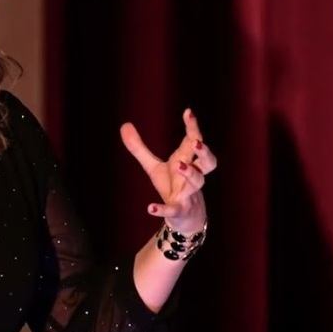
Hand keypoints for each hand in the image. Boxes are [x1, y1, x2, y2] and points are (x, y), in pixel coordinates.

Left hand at [121, 108, 217, 234]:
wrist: (185, 219)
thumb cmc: (173, 187)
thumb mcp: (153, 167)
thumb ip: (139, 148)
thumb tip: (124, 125)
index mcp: (187, 162)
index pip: (194, 141)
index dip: (193, 127)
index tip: (188, 112)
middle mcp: (193, 176)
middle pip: (208, 162)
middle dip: (204, 152)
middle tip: (197, 142)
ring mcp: (189, 194)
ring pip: (198, 182)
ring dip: (190, 173)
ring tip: (178, 165)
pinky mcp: (180, 210)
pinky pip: (174, 210)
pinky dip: (162, 210)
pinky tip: (149, 208)